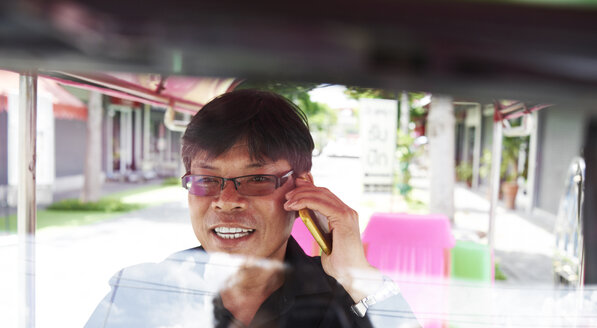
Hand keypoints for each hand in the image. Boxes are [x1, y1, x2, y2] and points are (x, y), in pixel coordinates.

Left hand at [284, 174, 379, 300]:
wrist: (350, 274)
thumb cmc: (338, 262)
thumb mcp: (324, 239)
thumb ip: (319, 226)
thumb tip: (305, 216)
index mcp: (343, 215)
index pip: (324, 195)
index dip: (308, 190)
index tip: (292, 192)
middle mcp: (347, 211)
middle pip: (322, 192)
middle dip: (302, 190)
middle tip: (287, 195)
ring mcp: (347, 213)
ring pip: (321, 195)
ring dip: (301, 195)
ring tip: (287, 201)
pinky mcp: (343, 218)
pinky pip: (321, 204)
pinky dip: (305, 202)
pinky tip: (294, 206)